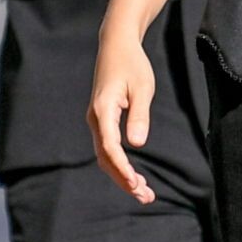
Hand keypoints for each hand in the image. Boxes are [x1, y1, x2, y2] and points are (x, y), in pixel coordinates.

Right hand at [89, 24, 156, 203]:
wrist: (116, 45)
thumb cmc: (132, 64)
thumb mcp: (143, 87)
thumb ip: (140, 115)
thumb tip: (137, 144)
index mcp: (103, 109)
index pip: (110, 146)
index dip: (122, 167)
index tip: (135, 183)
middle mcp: (95, 117)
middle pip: (106, 157)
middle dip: (124, 180)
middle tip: (146, 197)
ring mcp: (97, 120)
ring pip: (106, 156)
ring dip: (122, 176)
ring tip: (145, 193)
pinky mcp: (103, 120)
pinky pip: (108, 148)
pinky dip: (120, 165)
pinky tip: (135, 176)